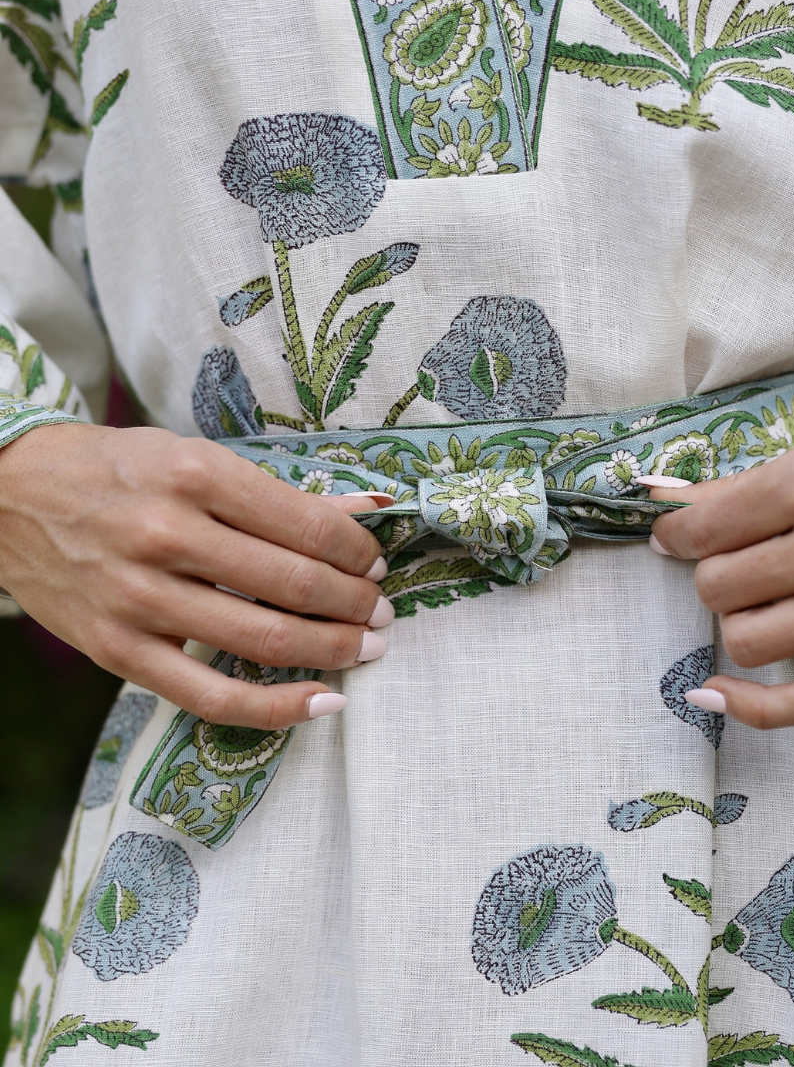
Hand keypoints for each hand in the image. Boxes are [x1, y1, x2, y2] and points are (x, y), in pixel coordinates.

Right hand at [0, 423, 393, 726]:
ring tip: (368, 646)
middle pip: (295, 585)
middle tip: (383, 610)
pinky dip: (277, 707)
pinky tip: (325, 701)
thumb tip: (370, 514)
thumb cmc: (119, 470)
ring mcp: (139, 598)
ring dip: (335, 649)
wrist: (8, 494)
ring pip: (265, 640)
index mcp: (195, 476)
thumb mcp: (198, 458)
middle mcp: (167, 535)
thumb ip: (282, 494)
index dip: (358, 552)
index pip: (308, 526)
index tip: (375, 562)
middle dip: (358, 603)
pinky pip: (211, 697)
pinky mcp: (118, 650)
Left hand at [649, 393, 793, 728]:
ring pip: (747, 640)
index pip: (702, 530)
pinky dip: (751, 707)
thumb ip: (741, 485)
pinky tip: (714, 693)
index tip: (673, 536)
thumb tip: (661, 499)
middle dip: (712, 574)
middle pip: (717, 588)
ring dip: (736, 620)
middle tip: (734, 559)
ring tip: (758, 598)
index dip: (673, 535)